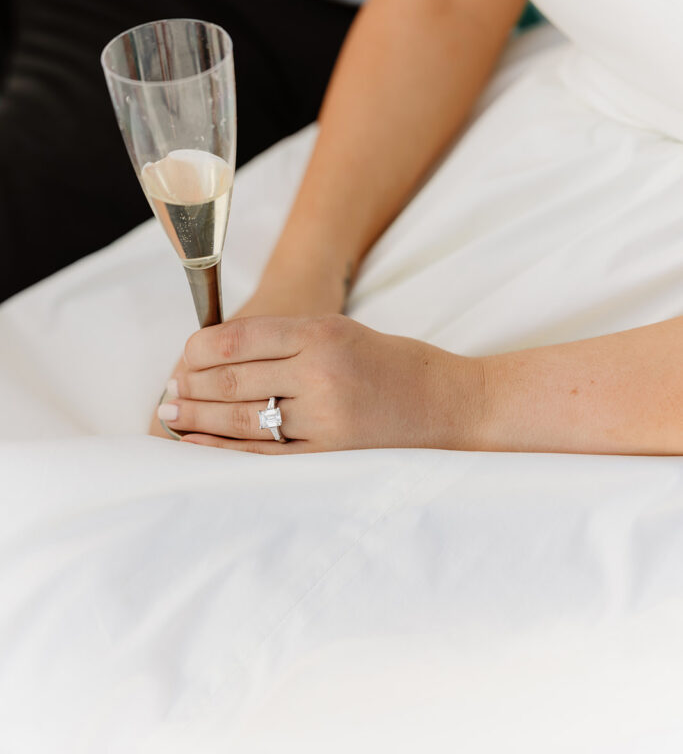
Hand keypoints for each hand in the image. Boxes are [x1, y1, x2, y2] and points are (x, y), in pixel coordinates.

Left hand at [155, 314, 483, 452]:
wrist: (450, 404)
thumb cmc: (394, 362)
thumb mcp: (341, 330)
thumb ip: (284, 340)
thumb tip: (216, 355)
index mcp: (322, 332)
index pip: (238, 339)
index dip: (197, 352)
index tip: (181, 360)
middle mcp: (320, 373)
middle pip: (233, 380)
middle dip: (191, 388)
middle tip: (167, 393)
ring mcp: (325, 417)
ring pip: (243, 419)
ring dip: (199, 419)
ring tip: (173, 416)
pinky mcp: (331, 454)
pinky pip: (265, 454)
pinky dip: (225, 449)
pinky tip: (200, 445)